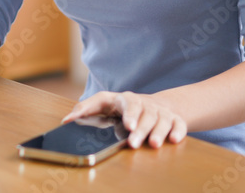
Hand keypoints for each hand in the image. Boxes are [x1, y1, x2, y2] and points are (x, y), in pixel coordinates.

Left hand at [61, 91, 186, 149]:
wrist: (157, 104)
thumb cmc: (124, 108)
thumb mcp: (105, 104)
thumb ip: (87, 109)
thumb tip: (67, 119)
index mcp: (125, 99)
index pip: (126, 102)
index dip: (128, 114)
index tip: (128, 125)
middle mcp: (144, 103)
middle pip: (143, 112)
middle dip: (139, 126)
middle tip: (133, 140)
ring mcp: (160, 111)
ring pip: (160, 119)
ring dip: (157, 131)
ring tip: (152, 144)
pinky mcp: (174, 119)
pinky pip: (178, 124)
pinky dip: (177, 131)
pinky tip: (174, 139)